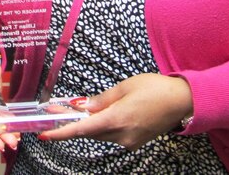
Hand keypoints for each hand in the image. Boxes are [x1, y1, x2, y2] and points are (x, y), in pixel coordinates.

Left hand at [38, 73, 192, 149]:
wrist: (182, 101)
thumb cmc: (155, 88)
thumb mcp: (124, 87)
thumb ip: (101, 100)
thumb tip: (82, 107)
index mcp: (118, 119)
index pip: (83, 129)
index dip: (62, 132)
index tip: (45, 134)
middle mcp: (122, 134)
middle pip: (89, 132)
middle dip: (71, 122)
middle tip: (54, 111)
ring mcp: (130, 141)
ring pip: (100, 134)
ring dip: (86, 124)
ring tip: (70, 110)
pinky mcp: (135, 141)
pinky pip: (111, 134)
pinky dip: (101, 125)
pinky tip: (95, 115)